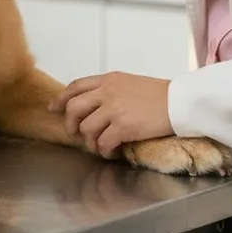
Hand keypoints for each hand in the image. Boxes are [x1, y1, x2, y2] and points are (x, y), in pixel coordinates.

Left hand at [50, 73, 173, 157]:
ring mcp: (114, 109)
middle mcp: (107, 92)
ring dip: (89, 142)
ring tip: (99, 146)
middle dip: (71, 124)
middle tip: (76, 133)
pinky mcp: (123, 126)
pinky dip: (104, 151)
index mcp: (108, 79)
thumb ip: (110, 90)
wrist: (178, 102)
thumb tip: (94, 106)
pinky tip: (112, 152)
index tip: (53, 108)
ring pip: (86, 128)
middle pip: (74, 107)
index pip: (76, 86)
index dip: (61, 98)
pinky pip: (103, 143)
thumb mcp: (129, 83)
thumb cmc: (158, 94)